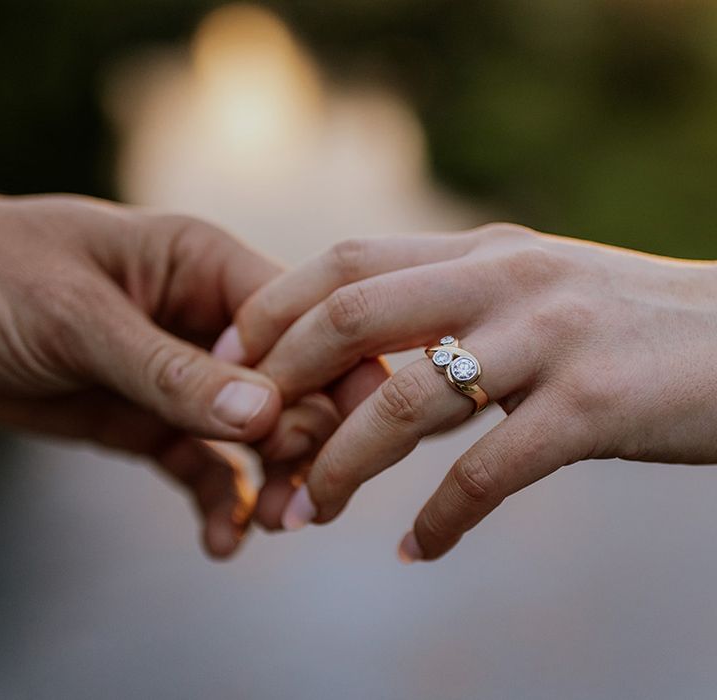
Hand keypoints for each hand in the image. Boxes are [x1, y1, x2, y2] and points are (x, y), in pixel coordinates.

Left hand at [0, 187, 339, 555]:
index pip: (300, 319)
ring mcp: (184, 375)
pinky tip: (224, 541)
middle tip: (297, 503)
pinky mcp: (152, 420)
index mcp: (205, 266)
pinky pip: (204, 464)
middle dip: (303, 441)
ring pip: (257, 431)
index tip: (322, 440)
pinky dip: (220, 501)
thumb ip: (169, 371)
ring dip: (273, 479)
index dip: (326, 376)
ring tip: (270, 526)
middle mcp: (207, 320)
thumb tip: (264, 415)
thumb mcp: (76, 318)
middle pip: (291, 381)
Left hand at [220, 225, 716, 560]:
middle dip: (283, 382)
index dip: (274, 307)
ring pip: (405, 404)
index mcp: (480, 250)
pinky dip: (441, 521)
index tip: (231, 359)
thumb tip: (369, 359)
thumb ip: (453, 308)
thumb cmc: (623, 323)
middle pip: (352, 317)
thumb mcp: (530, 292)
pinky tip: (417, 551)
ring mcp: (548, 338)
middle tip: (247, 442)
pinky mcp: (592, 406)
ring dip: (342, 467)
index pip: (346, 261)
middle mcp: (505, 279)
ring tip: (306, 517)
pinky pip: (488, 473)